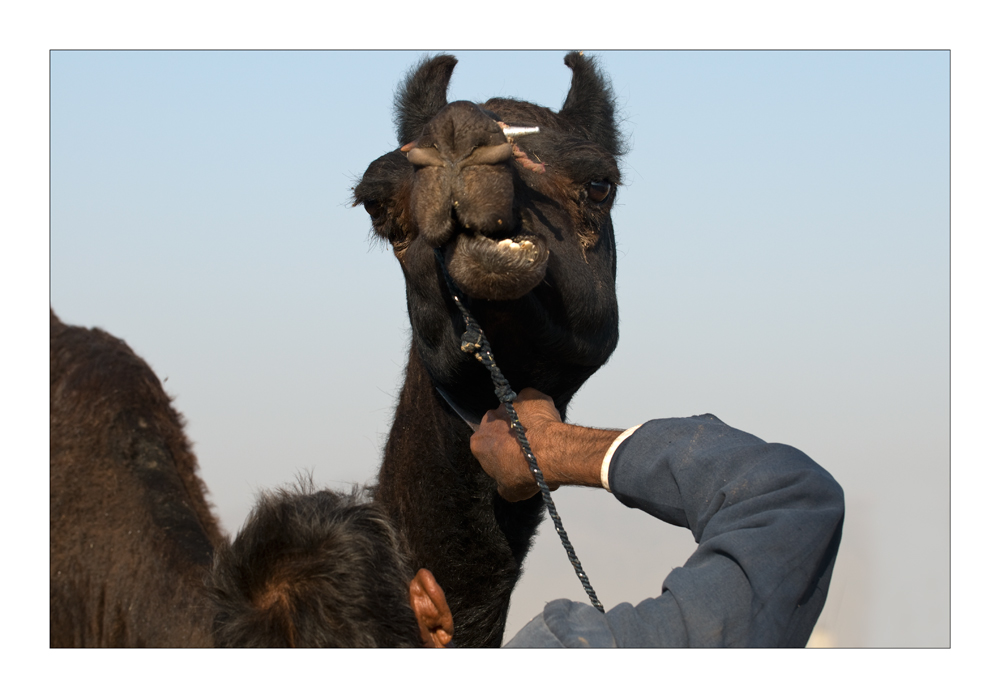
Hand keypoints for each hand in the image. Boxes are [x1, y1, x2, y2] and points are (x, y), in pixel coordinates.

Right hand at [470, 388, 620, 500]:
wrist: (546, 454)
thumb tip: (507, 484)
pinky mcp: (528, 395)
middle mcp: (489, 419)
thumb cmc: (525, 472)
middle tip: (527, 446)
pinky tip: (548, 421)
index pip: (485, 445)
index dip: (499, 451)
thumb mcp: (508, 491)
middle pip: (497, 424)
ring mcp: (509, 404)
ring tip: (541, 435)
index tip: (511, 458)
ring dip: (524, 419)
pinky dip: (540, 408)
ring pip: (515, 410)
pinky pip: (533, 399)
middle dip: (509, 432)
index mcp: (478, 443)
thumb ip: (502, 483)